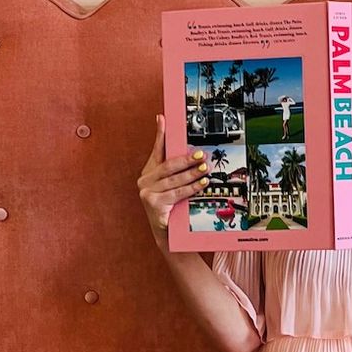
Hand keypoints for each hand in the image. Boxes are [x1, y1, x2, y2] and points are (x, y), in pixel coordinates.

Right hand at [137, 114, 209, 237]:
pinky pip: (177, 193)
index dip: (160, 134)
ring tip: (206, 169)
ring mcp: (147, 192)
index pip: (156, 150)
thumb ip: (177, 170)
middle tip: (202, 155)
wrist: (167, 233)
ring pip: (174, 180)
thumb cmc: (171, 206)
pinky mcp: (153, 204)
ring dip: (193, 174)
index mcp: (149, 172)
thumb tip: (189, 152)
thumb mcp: (174, 186)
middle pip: (168, 165)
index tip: (163, 119)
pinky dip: (191, 187)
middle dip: (187, 159)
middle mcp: (144, 180)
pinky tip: (202, 183)